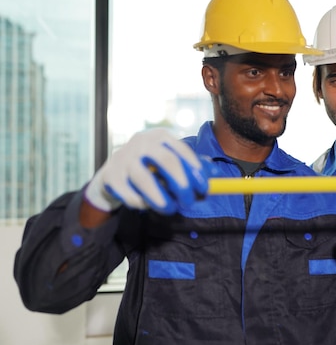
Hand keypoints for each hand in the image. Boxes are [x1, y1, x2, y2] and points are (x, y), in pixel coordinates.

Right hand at [84, 128, 215, 214]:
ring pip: (144, 179)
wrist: (112, 175)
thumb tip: (216, 173)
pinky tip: (145, 204)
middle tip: (188, 201)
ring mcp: (123, 157)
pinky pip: (128, 193)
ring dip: (160, 198)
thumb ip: (191, 167)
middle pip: (166, 161)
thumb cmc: (150, 168)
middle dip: (181, 184)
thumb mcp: (170, 162)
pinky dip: (140, 203)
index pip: (182, 150)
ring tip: (169, 209)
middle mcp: (141, 142)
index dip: (195, 170)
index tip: (203, 188)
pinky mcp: (110, 175)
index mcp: (160, 136)